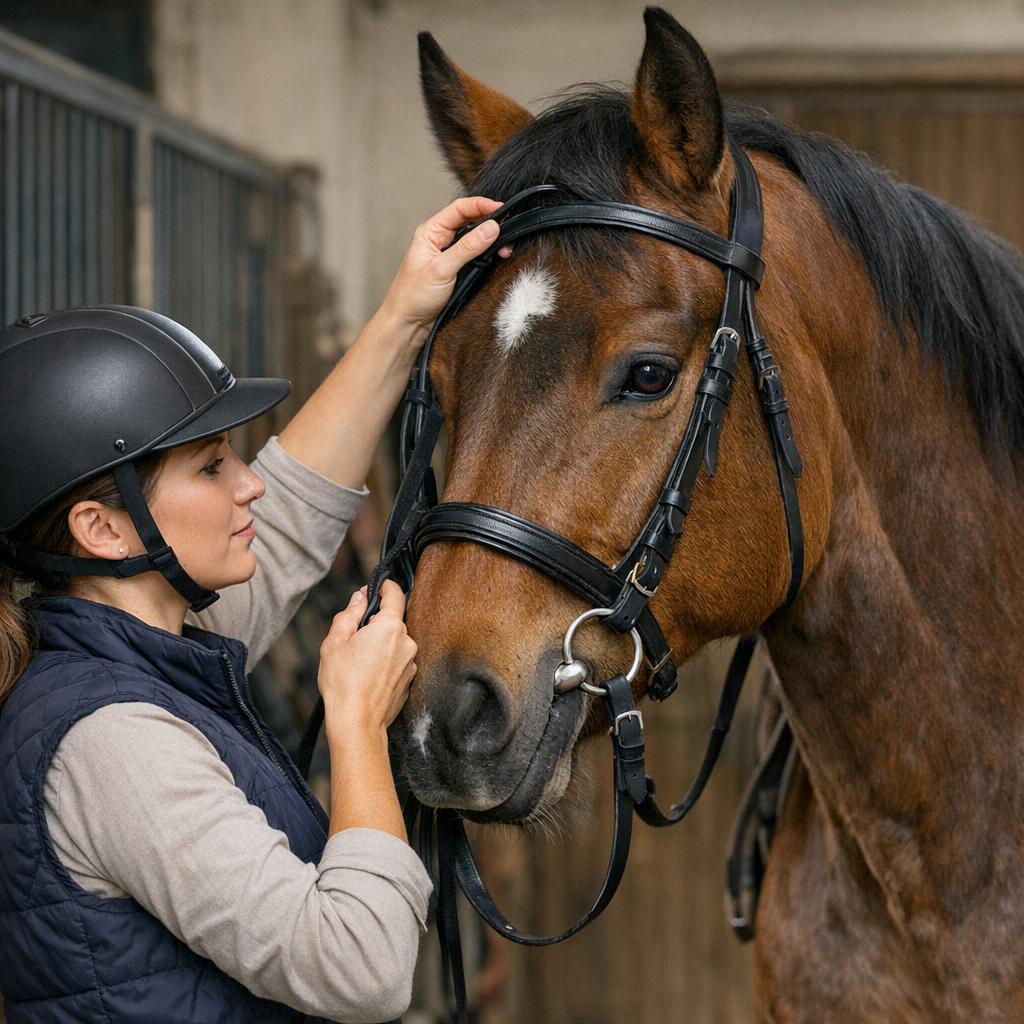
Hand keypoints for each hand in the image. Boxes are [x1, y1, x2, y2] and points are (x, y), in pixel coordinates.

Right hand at [317, 581, 417, 734]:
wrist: (357, 723)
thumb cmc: (342, 683)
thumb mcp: (335, 641)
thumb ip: (349, 614)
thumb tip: (359, 598)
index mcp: (390, 628)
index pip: (395, 595)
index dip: (386, 588)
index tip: (378, 587)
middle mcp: (407, 643)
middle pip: (394, 621)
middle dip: (376, 623)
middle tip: (354, 635)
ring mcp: (411, 663)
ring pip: (396, 643)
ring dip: (381, 644)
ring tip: (358, 661)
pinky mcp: (410, 680)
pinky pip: (398, 661)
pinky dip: (386, 662)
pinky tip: (368, 674)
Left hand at [377, 196, 507, 335]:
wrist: (408, 324)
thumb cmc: (414, 296)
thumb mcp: (442, 269)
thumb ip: (467, 247)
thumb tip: (491, 228)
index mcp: (431, 232)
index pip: (459, 209)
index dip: (481, 205)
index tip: (502, 209)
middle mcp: (440, 240)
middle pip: (470, 221)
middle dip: (490, 223)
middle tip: (510, 231)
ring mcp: (449, 255)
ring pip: (475, 239)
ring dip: (492, 241)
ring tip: (506, 249)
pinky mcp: (457, 270)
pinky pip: (476, 256)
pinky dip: (489, 255)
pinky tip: (498, 258)